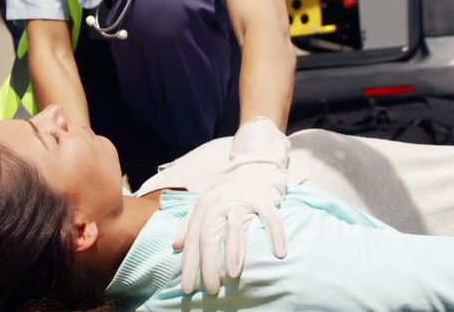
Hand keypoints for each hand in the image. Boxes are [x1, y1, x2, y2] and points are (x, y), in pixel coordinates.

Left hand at [172, 117, 289, 294]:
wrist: (253, 162)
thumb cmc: (227, 189)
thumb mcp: (203, 203)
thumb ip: (189, 223)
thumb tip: (175, 246)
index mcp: (204, 206)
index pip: (193, 240)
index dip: (189, 265)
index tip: (187, 288)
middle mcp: (220, 202)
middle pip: (210, 235)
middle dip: (208, 265)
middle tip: (210, 289)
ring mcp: (242, 199)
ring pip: (235, 227)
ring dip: (234, 251)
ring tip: (232, 275)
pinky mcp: (263, 197)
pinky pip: (270, 217)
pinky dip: (275, 234)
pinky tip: (278, 253)